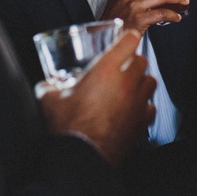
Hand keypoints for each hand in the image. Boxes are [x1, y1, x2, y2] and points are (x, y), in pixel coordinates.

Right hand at [38, 30, 156, 166]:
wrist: (81, 156)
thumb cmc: (68, 127)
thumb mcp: (49, 99)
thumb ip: (48, 87)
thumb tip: (46, 85)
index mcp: (105, 70)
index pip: (128, 41)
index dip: (127, 38)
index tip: (126, 40)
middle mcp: (125, 83)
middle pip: (142, 61)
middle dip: (133, 61)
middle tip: (122, 67)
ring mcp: (137, 103)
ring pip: (150, 82)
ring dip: (142, 81)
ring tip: (130, 87)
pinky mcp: (142, 123)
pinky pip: (150, 107)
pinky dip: (144, 106)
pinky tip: (133, 110)